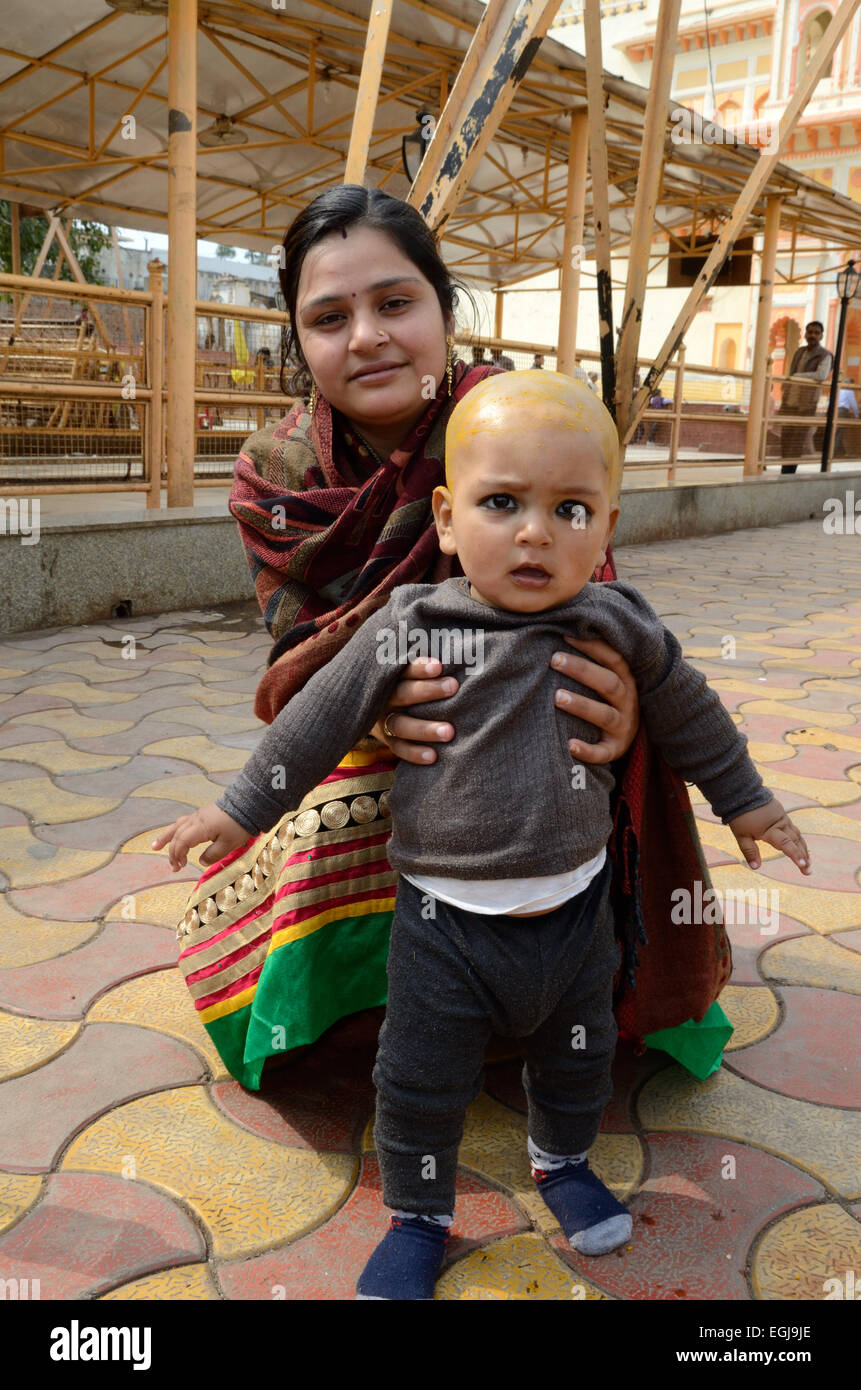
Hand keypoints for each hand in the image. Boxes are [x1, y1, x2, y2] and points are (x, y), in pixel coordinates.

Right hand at [151, 803, 251, 871]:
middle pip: (177, 836)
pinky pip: (183, 822)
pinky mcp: (203, 814)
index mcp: (200, 828)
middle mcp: (195, 820)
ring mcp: (198, 816)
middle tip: (173, 866)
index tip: (180, 867)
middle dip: (172, 852)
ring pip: (177, 826)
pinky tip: (174, 833)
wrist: (247, 805)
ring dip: (166, 837)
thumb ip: (213, 855)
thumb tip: (201, 861)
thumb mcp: (228, 844)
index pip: (181, 842)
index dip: (177, 855)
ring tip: (155, 846)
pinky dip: (176, 829)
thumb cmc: (238, 826)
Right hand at [370, 657, 456, 765]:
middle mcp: (384, 697)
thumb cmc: (404, 680)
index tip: (439, 666)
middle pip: (403, 693)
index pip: (403, 668)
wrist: (368, 704)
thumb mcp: (405, 668)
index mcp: (390, 675)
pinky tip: (433, 756)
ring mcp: (382, 719)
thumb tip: (458, 646)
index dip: (419, 668)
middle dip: (428, 691)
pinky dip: (414, 753)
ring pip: (401, 724)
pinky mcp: (386, 738)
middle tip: (453, 687)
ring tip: (449, 732)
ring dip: (424, 728)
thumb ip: (427, 662)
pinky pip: (398, 748)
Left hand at [551, 636, 638, 764]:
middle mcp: (627, 701)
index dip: (591, 645)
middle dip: (581, 670)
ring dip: (581, 705)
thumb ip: (593, 659)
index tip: (564, 635)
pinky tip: (568, 745)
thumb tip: (561, 628)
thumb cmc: (605, 698)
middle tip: (554, 660)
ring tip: (557, 697)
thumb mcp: (608, 678)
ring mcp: (623, 726)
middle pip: (607, 683)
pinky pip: (602, 752)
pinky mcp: (615, 748)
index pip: (612, 658)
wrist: (624, 736)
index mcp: (625, 679)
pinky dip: (587, 750)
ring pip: (604, 715)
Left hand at [728, 798, 810, 875]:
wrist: (743, 794)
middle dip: (803, 857)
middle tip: (808, 872)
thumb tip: (756, 867)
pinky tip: (801, 847)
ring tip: (808, 862)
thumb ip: (749, 851)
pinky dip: (799, 839)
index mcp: (770, 830)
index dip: (795, 855)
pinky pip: (794, 829)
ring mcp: (783, 819)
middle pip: (795, 842)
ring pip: (797, 836)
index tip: (803, 865)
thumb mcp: (741, 836)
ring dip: (803, 849)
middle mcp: (780, 824)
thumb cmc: (740, 816)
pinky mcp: (783, 815)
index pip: (785, 844)